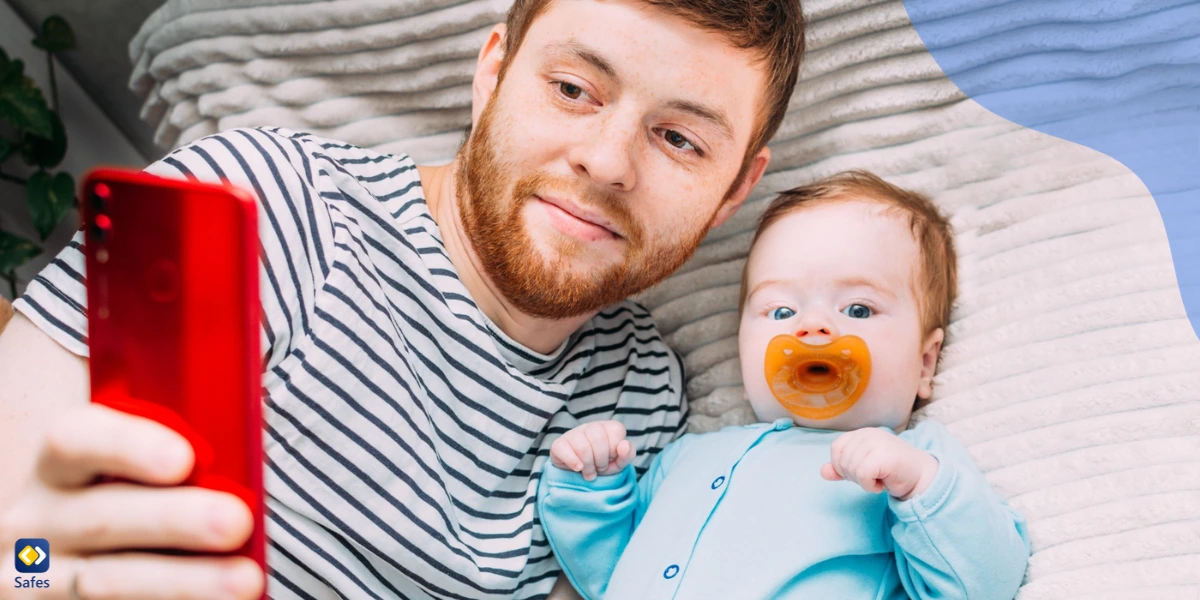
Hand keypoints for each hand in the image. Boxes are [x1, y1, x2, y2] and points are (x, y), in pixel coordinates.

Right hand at [0, 403, 263, 598]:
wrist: (66, 568)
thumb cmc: (124, 508)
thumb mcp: (127, 479)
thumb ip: (173, 470)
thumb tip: (242, 476)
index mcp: (59, 468)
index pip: (76, 440)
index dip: (129, 445)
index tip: (184, 460)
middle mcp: (38, 520)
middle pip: (103, 515)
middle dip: (177, 519)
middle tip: (238, 522)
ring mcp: (41, 578)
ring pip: (107, 581)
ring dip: (184, 581)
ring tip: (245, 580)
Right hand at [549, 421, 634, 480]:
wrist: (581, 475)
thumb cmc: (603, 465)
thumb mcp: (619, 463)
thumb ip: (627, 454)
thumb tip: (624, 444)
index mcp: (608, 427)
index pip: (615, 431)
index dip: (614, 450)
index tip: (610, 458)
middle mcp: (590, 426)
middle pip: (598, 438)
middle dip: (601, 460)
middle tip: (599, 468)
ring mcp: (573, 434)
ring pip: (582, 446)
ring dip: (588, 466)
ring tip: (589, 472)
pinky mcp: (558, 444)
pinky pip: (563, 449)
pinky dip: (573, 462)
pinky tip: (578, 468)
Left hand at [820, 427, 938, 499]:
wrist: (921, 477)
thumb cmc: (892, 471)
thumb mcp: (863, 468)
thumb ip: (843, 469)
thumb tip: (823, 472)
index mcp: (861, 433)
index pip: (836, 448)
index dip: (843, 466)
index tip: (861, 472)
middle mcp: (868, 434)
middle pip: (842, 461)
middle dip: (855, 477)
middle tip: (875, 476)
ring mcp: (876, 443)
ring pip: (851, 469)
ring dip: (864, 482)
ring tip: (880, 478)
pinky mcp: (883, 456)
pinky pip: (862, 475)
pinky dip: (870, 486)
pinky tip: (882, 484)